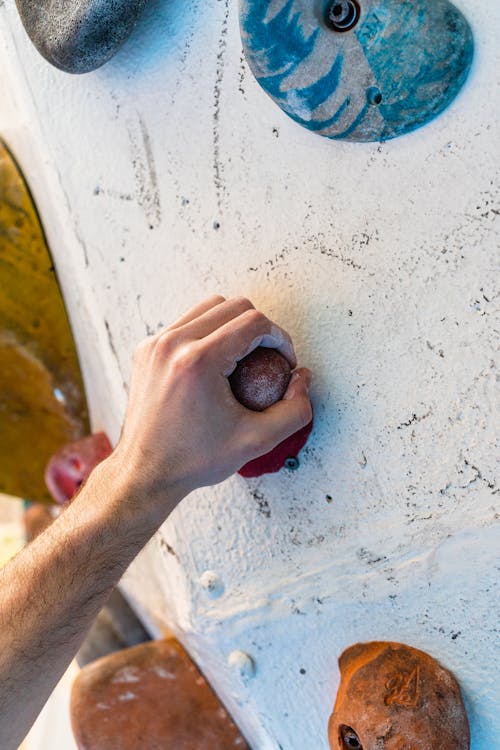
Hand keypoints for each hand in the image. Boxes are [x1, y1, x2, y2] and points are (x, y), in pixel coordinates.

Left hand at [111, 295, 311, 507]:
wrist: (146, 471)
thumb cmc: (195, 460)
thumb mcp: (257, 441)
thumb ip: (294, 410)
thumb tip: (303, 378)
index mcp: (198, 361)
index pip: (254, 322)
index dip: (280, 339)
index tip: (284, 363)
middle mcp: (172, 344)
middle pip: (233, 306)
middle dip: (260, 328)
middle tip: (269, 360)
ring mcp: (155, 343)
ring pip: (209, 307)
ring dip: (234, 326)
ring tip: (245, 359)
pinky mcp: (147, 349)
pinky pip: (186, 323)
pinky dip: (209, 333)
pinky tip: (218, 364)